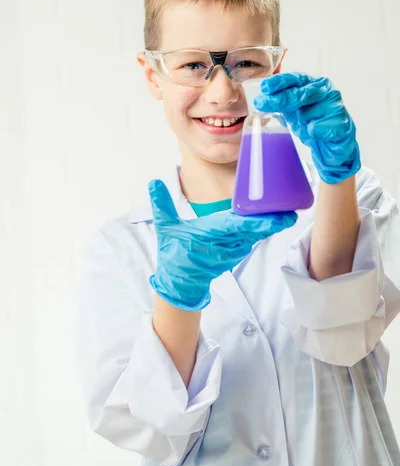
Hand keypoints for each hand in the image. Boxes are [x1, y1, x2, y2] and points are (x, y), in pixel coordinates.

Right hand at [148, 179, 297, 310]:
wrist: (179, 282)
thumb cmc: (173, 253)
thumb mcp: (165, 228)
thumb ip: (162, 204)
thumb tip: (154, 182)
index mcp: (206, 234)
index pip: (233, 226)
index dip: (253, 222)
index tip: (270, 217)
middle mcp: (222, 244)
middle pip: (250, 232)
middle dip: (270, 224)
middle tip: (289, 214)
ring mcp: (230, 252)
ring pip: (253, 237)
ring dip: (270, 228)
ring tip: (287, 213)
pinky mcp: (234, 255)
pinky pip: (251, 242)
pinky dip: (262, 233)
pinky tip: (275, 222)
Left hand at [254, 72, 360, 183]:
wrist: (332, 145)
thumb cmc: (312, 123)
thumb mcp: (293, 111)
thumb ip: (280, 102)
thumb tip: (259, 99)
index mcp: (314, 84)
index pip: (295, 79)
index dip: (279, 82)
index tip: (264, 87)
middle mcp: (326, 91)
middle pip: (301, 93)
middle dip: (281, 99)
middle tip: (262, 103)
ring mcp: (336, 106)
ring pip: (309, 112)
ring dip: (303, 121)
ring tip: (307, 125)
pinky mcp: (343, 124)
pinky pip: (320, 128)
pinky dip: (315, 132)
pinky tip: (317, 133)